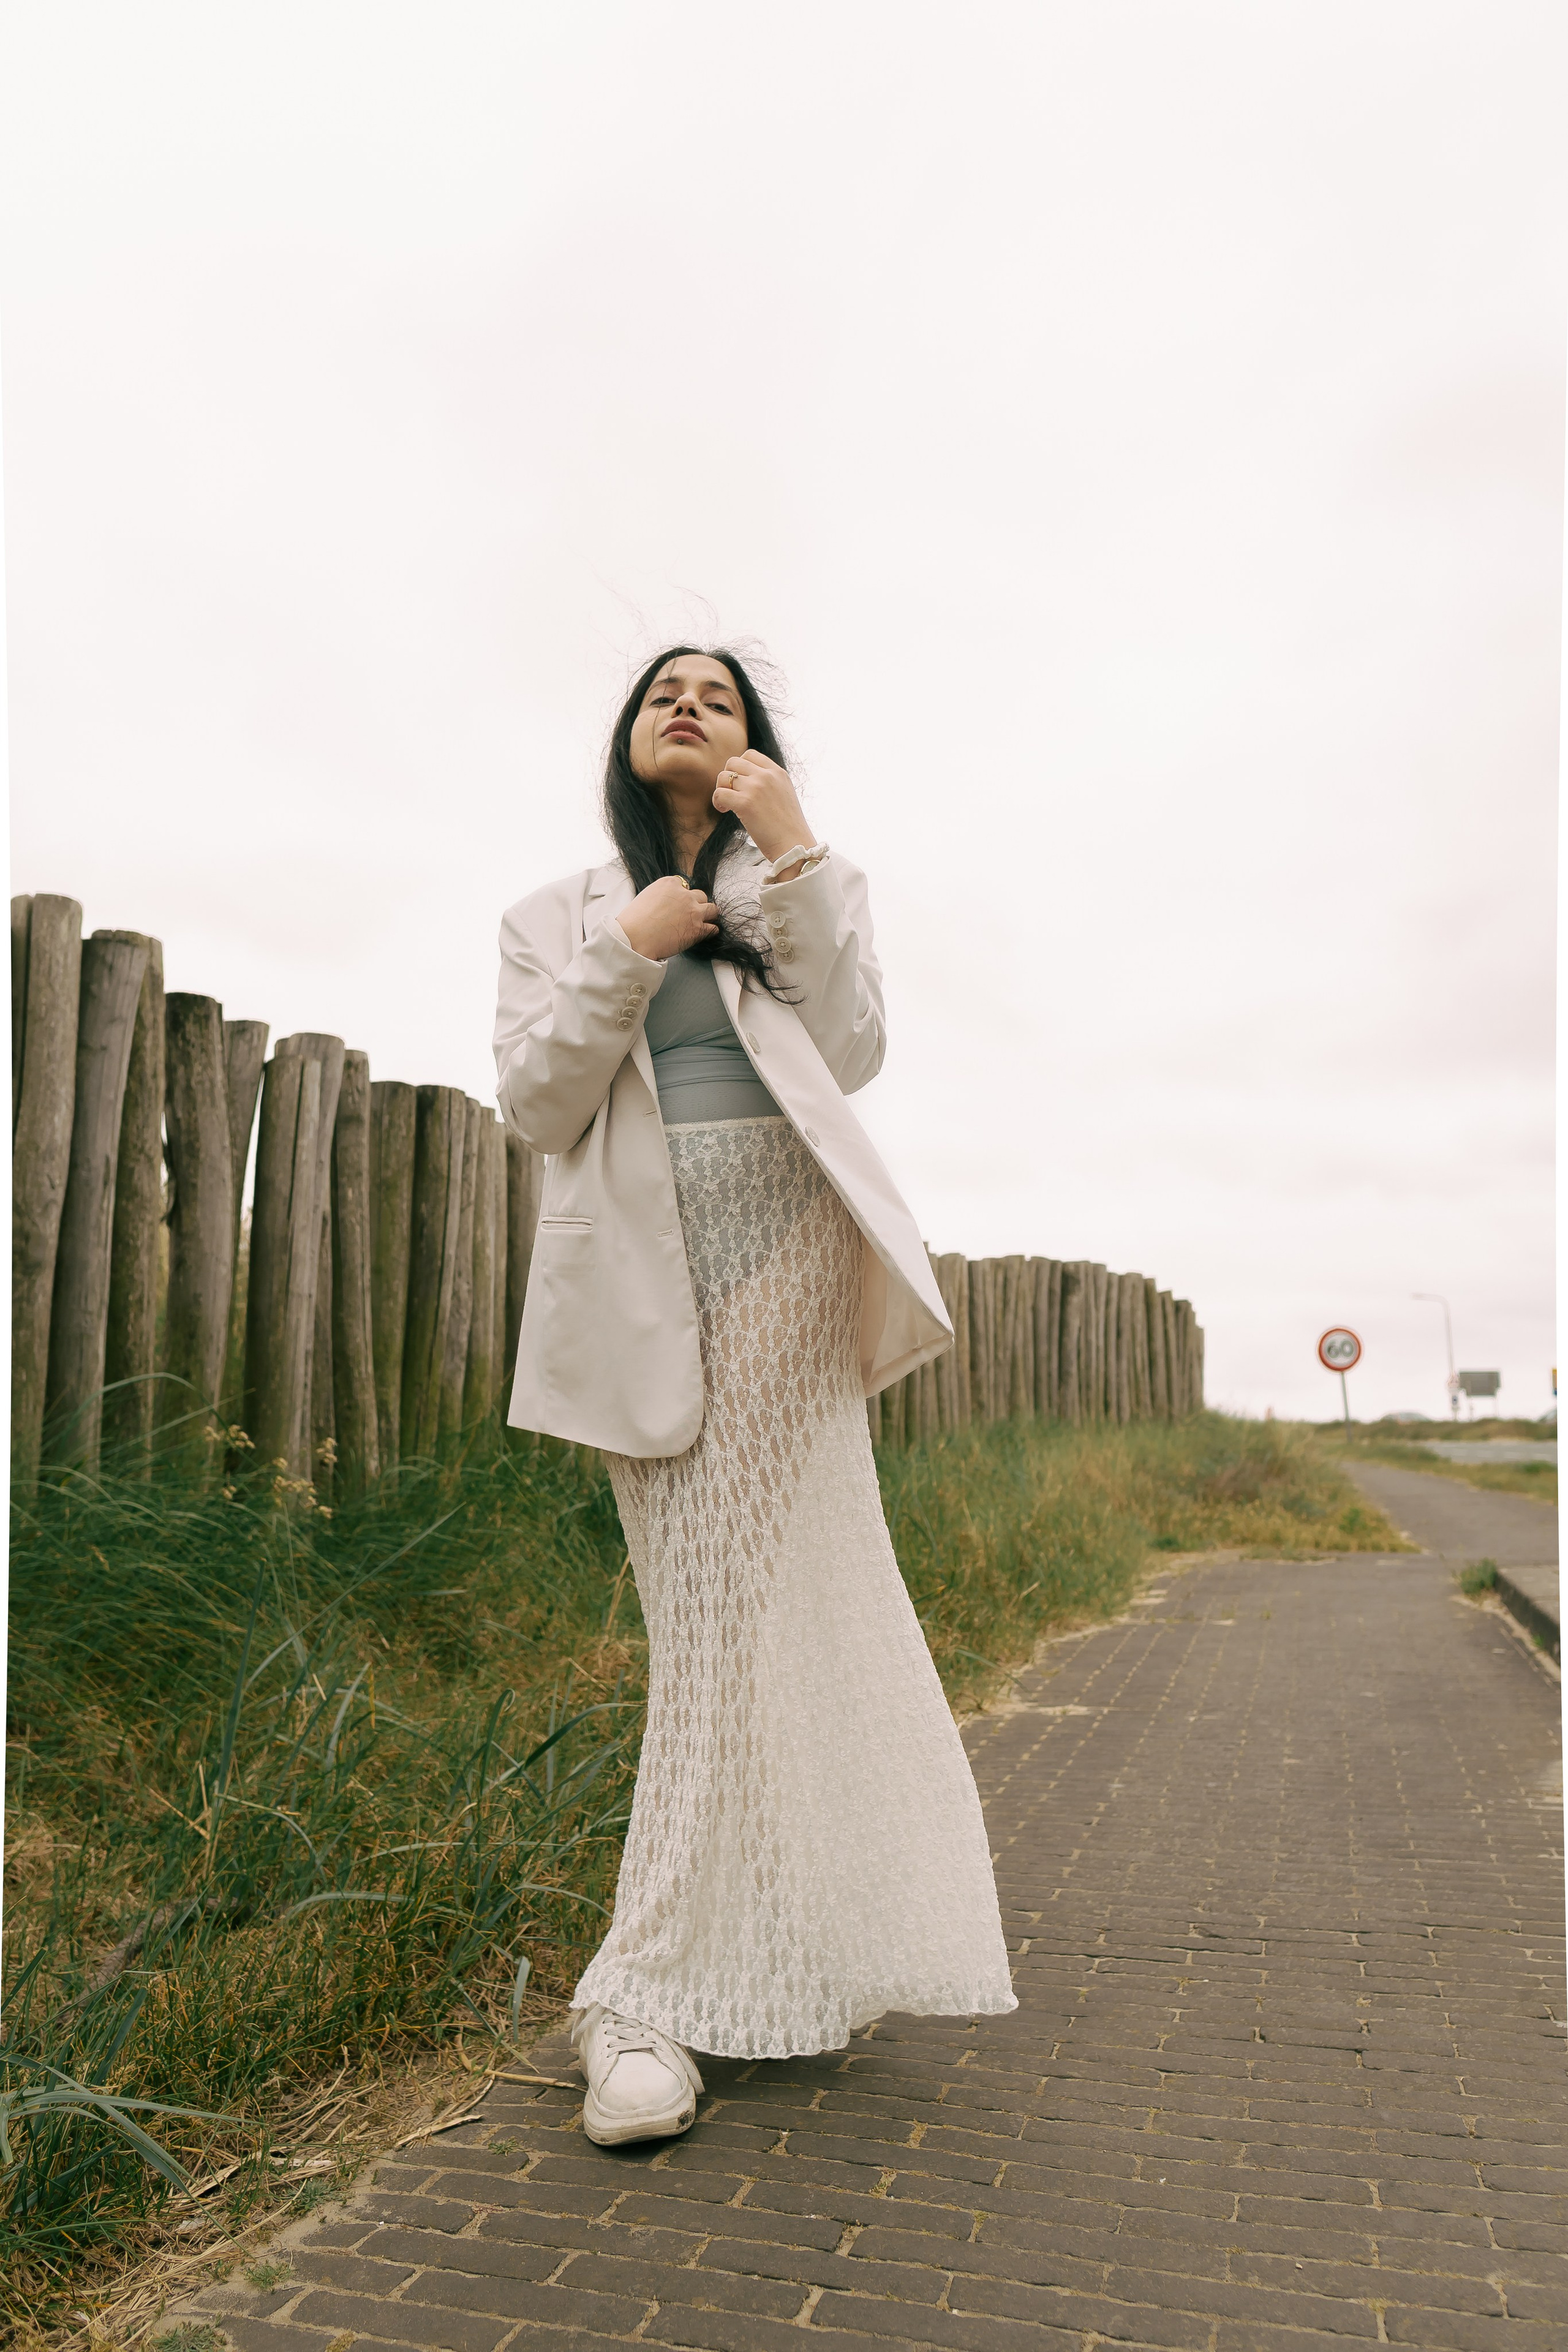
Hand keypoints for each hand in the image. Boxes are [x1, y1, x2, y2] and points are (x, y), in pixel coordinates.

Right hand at [618, 876, 719, 961]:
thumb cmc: (633, 922)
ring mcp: (693, 911)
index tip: (679, 905)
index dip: (682, 897)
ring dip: (708, 916)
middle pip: (700, 896)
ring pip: (712, 909)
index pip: (684, 885)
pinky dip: (710, 932)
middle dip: (697, 904)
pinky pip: (713, 928)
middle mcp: (683, 895)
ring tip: (702, 923)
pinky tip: (704, 934)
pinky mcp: (697, 929)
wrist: (634, 939)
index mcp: (669, 883)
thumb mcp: (646, 897)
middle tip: (690, 914)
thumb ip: (661, 896)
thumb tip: (667, 904)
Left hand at [711, 751, 814, 870]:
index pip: (750, 755)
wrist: (795, 846)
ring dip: (721, 789)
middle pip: (733, 762)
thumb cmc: (788, 827)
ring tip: (727, 804)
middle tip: (731, 794)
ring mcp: (756, 788)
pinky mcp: (745, 803)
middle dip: (728, 777)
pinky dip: (717, 802)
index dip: (740, 768)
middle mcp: (767, 776)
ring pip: (723, 777)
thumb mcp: (785, 794)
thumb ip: (769, 783)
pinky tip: (724, 810)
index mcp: (778, 772)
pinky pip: (719, 793)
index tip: (741, 784)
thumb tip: (745, 780)